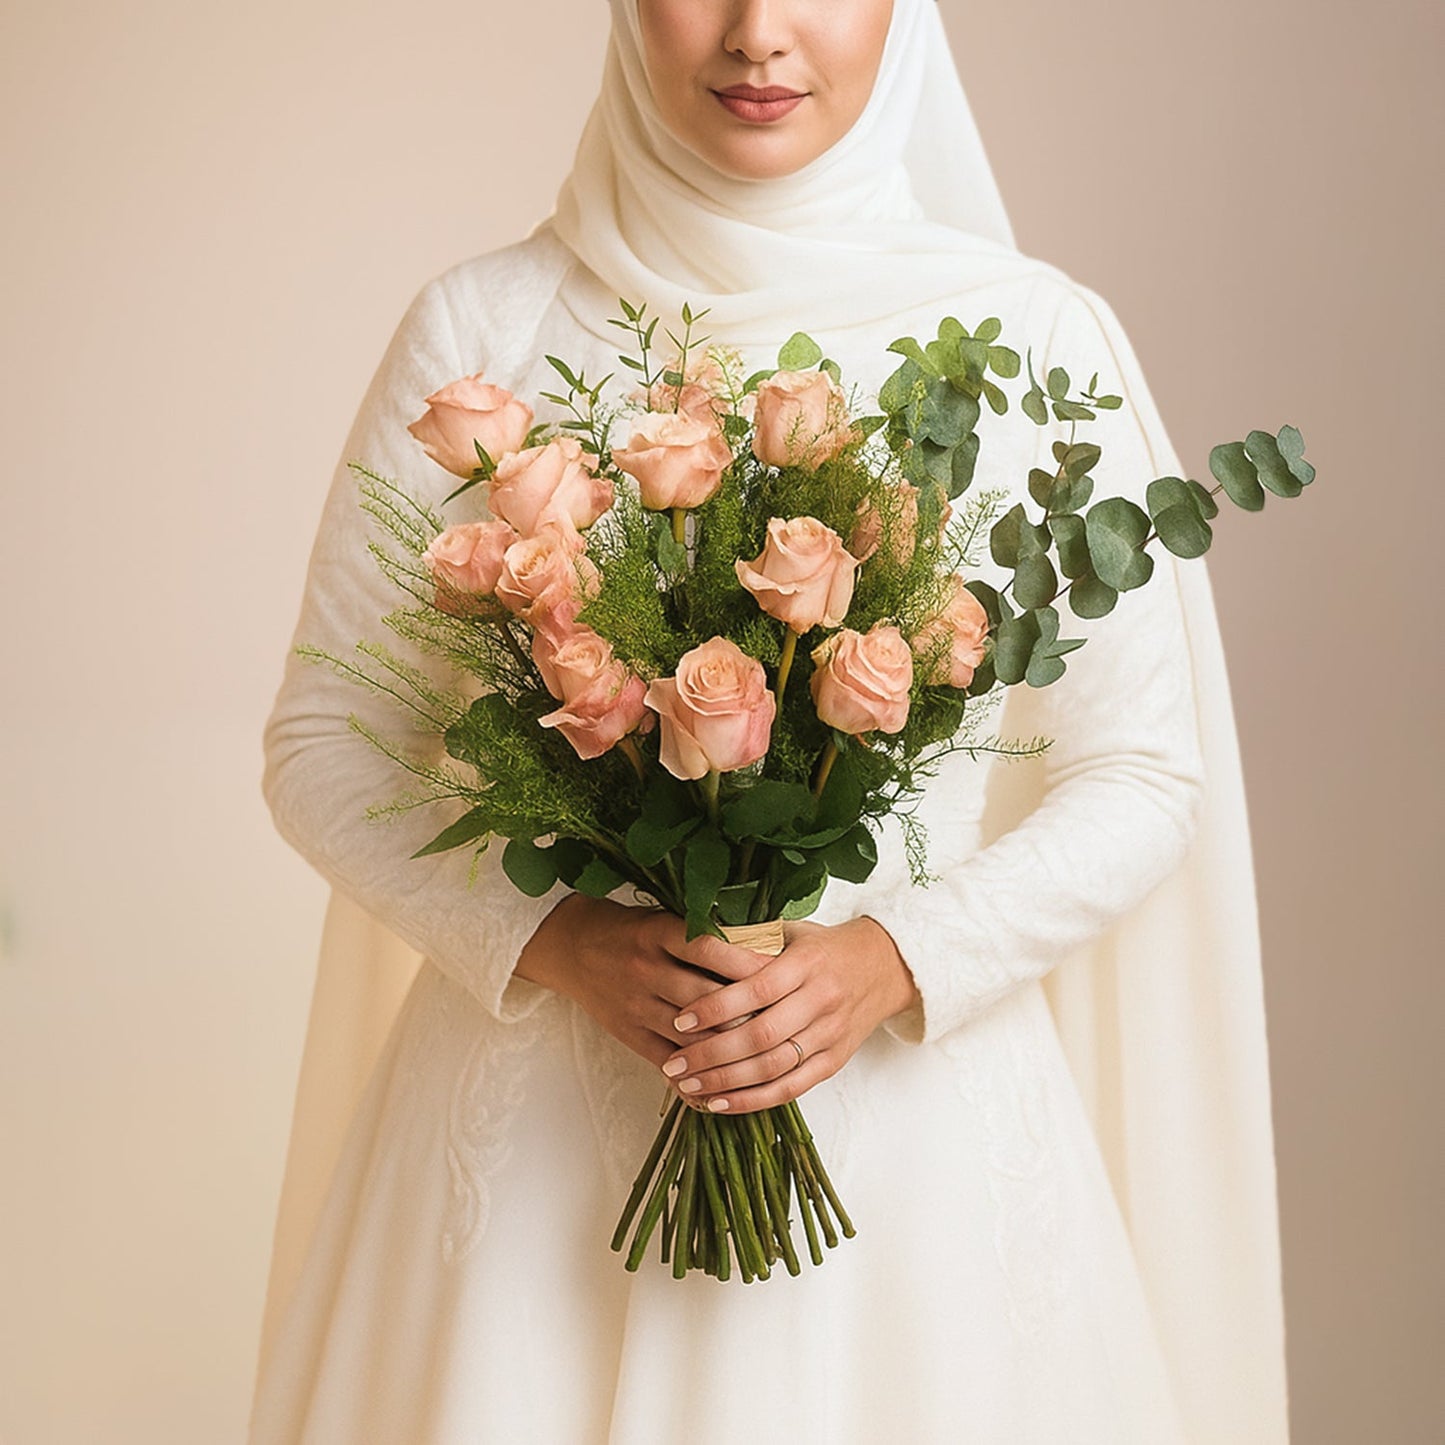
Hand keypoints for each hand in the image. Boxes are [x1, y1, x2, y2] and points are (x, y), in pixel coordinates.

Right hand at [513, 894, 772, 1069]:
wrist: (571, 947)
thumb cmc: (631, 929)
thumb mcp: (664, 917)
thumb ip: (707, 933)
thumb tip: (768, 947)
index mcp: (658, 932)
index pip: (711, 949)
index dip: (749, 963)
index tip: (783, 972)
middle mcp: (645, 969)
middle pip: (707, 998)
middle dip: (749, 1012)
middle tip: (788, 1019)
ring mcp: (635, 1006)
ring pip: (692, 1036)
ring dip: (731, 1049)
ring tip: (768, 1054)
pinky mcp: (629, 1034)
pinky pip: (668, 1062)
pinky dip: (699, 1077)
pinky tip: (729, 1085)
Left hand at [658, 915, 919, 1114]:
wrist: (885, 966)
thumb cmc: (823, 946)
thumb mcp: (790, 932)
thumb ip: (749, 941)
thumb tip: (692, 944)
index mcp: (806, 963)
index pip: (757, 990)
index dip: (716, 1008)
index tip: (679, 1019)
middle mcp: (821, 1000)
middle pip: (761, 1036)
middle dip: (711, 1054)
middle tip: (673, 1065)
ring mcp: (830, 1034)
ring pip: (774, 1068)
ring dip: (726, 1083)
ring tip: (688, 1087)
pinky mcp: (834, 1061)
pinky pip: (791, 1088)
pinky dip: (753, 1100)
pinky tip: (719, 1103)